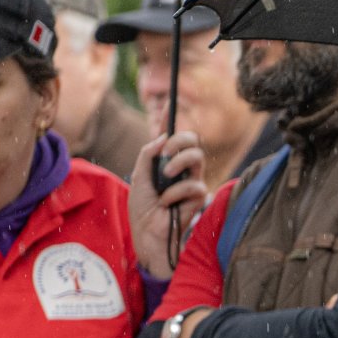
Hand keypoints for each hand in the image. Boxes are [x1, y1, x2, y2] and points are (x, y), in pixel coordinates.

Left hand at [129, 132, 207, 278]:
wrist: (147, 233)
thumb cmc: (142, 208)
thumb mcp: (139, 177)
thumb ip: (148, 155)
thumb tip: (162, 138)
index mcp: (166, 161)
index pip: (173, 137)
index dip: (171, 120)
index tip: (168, 104)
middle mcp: (181, 168)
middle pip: (193, 140)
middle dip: (180, 140)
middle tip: (167, 149)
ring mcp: (191, 181)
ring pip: (197, 157)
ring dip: (179, 162)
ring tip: (166, 175)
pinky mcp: (198, 197)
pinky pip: (193, 184)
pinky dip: (176, 192)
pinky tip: (167, 204)